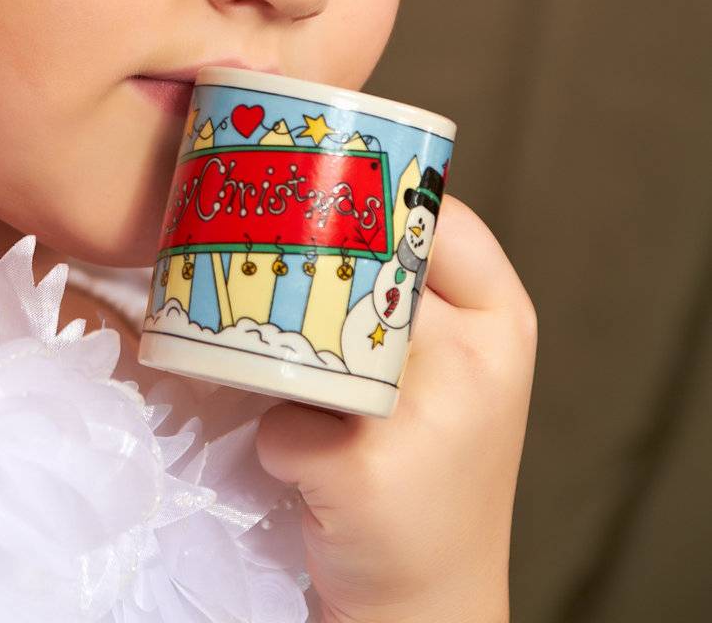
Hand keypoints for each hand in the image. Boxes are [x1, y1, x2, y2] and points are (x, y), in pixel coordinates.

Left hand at [254, 195, 536, 622]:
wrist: (435, 596)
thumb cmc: (435, 462)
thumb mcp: (461, 369)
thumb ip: (420, 296)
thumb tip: (320, 198)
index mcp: (504, 324)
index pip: (443, 219)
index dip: (382, 204)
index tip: (337, 204)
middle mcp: (475, 360)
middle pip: (365, 267)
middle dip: (311, 276)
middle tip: (276, 276)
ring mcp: (424, 415)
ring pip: (311, 337)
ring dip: (283, 362)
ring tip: (287, 384)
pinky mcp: (366, 471)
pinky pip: (282, 420)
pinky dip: (277, 441)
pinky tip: (304, 466)